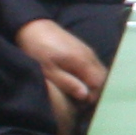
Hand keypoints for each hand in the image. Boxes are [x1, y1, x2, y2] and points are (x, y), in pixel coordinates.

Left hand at [13, 19, 104, 134]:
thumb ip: (68, 82)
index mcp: (82, 61)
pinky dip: (90, 77)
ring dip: (94, 85)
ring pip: (100, 72)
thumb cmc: (37, 49)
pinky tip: (80, 83)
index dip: (94, 97)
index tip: (83, 107)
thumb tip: (86, 96)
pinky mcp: (83, 50)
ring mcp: (88, 51)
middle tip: (83, 104)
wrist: (32, 26)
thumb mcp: (48, 70)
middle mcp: (90, 55)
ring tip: (81, 96)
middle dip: (96, 93)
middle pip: (103, 78)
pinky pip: (94, 67)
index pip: (100, 83)